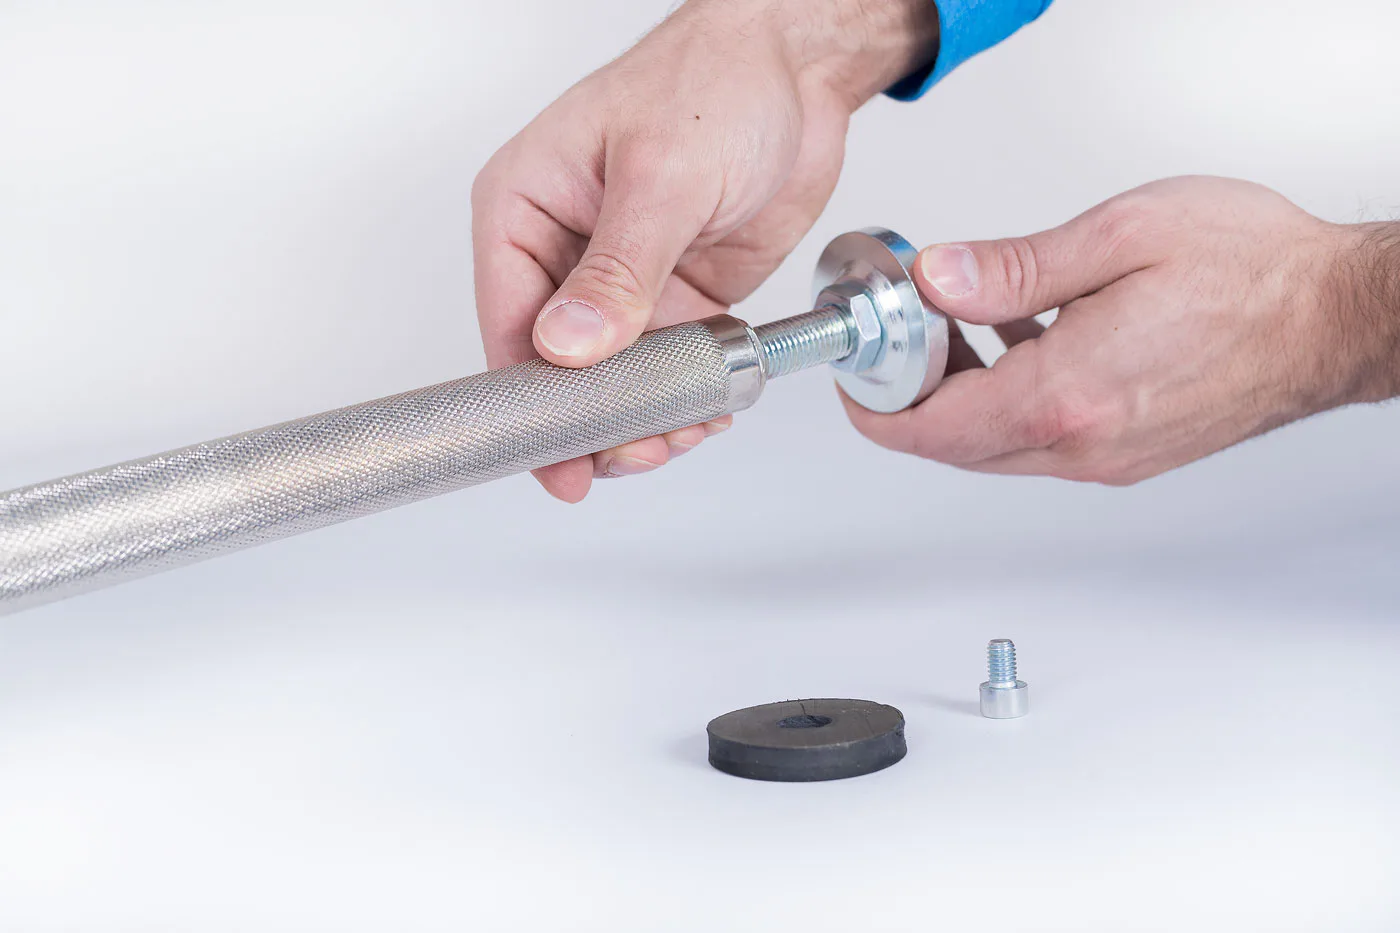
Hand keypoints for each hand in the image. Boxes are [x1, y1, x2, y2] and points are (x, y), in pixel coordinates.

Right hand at [472, 0, 936, 500]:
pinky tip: (709, 406)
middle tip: (634, 451)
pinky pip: (668, 369)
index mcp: (524, 207)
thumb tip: (570, 345)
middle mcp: (564, 252)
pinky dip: (686, 398)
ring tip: (683, 429)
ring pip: (615, 382)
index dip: (527, 401)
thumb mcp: (663, 174)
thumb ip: (619, 268)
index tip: (554, 458)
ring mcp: (621, 282)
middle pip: (558, 369)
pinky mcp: (674, 299)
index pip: (506, 323)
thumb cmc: (716, 80)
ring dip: (646, 418)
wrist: (799, 72)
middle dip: (595, 420)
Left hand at [844, 176, 1399, 482]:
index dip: (878, 408)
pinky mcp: (1131, 453)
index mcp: (1068, 395)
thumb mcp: (1119, 238)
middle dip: (912, 399)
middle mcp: (1085, 445)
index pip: (933, 430)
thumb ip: (1013, 269)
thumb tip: (935, 282)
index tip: (857, 380)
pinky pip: (1042, 439)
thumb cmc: (1255, 272)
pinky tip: (1020, 342)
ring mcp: (1110, 458)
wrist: (1338, 316)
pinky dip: (1009, 400)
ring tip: (955, 329)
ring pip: (997, 446)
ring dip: (962, 398)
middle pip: (956, 446)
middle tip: (900, 342)